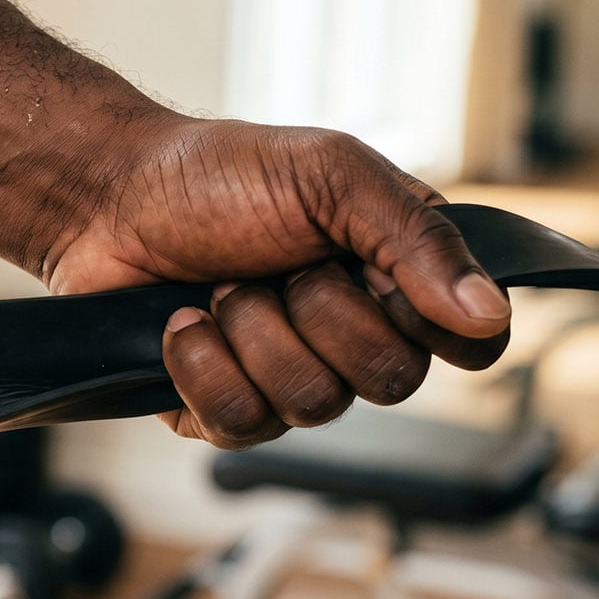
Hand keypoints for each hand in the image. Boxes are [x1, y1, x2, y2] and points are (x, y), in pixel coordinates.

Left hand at [45, 112, 510, 447]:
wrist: (107, 200)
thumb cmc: (217, 175)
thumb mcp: (331, 176)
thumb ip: (417, 237)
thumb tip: (491, 313)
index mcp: (394, 277)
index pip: (471, 343)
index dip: (441, 328)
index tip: (383, 281)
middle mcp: (350, 337)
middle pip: (390, 381)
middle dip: (322, 313)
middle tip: (278, 266)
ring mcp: (286, 380)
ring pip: (314, 405)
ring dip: (256, 333)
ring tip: (222, 287)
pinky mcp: (221, 412)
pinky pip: (241, 423)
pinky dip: (205, 364)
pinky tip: (183, 324)